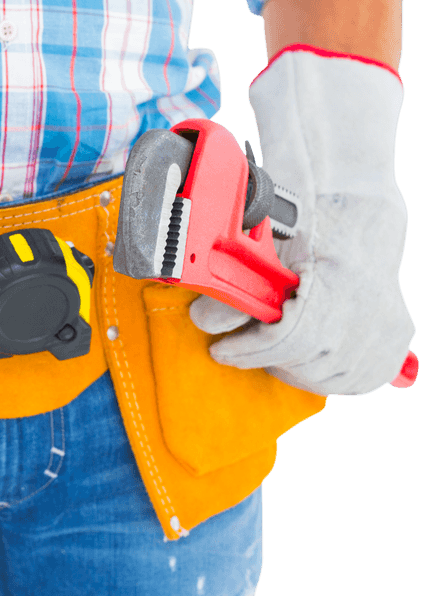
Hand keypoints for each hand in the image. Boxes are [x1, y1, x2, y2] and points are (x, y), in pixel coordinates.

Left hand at [189, 47, 413, 395]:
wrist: (359, 215)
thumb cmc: (310, 223)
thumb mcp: (267, 247)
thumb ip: (235, 284)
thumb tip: (203, 320)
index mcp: (340, 282)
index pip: (288, 340)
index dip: (248, 350)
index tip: (221, 350)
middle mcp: (371, 312)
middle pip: (304, 364)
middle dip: (264, 359)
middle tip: (239, 349)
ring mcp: (387, 331)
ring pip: (326, 378)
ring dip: (289, 368)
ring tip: (269, 348)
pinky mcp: (394, 343)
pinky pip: (354, 380)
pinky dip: (321, 374)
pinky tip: (301, 358)